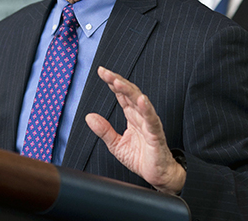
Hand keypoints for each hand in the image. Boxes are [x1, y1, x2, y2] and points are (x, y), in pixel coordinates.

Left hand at [84, 66, 185, 193]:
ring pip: (140, 102)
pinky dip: (147, 109)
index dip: (112, 83)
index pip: (122, 95)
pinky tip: (141, 100)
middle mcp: (141, 116)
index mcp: (132, 116)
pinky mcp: (156, 135)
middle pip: (129, 94)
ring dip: (129, 91)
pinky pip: (152, 120)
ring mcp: (150, 124)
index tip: (101, 72)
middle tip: (105, 72)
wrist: (158, 175)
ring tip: (118, 82)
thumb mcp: (116, 144)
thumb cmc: (141, 158)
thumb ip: (104, 130)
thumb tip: (89, 117)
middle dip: (117, 81)